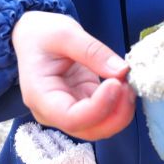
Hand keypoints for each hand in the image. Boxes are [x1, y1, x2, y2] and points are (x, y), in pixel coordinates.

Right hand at [12, 10, 134, 140]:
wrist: (34, 35)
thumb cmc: (42, 34)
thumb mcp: (66, 34)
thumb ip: (94, 52)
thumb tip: (122, 71)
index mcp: (40, 96)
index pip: (70, 118)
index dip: (98, 108)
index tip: (116, 83)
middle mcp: (53, 112)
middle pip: (89, 129)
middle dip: (115, 113)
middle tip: (129, 83)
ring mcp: (69, 110)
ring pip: (100, 126)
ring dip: (121, 110)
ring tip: (128, 81)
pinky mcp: (83, 103)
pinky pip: (104, 113)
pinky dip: (119, 103)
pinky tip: (125, 83)